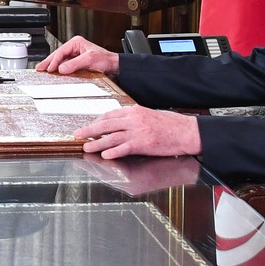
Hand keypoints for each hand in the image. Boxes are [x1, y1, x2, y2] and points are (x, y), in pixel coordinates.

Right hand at [37, 35, 119, 74]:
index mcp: (76, 42)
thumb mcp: (89, 60)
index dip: (54, 61)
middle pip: (58, 55)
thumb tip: (61, 68)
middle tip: (39, 68)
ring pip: (60, 60)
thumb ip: (74, 64)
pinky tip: (54, 72)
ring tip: (44, 70)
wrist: (114, 66)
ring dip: (52, 65)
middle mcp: (75, 47)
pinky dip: (59, 69)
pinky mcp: (77, 62)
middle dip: (48, 62)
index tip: (49, 69)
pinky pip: (65, 65)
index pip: (61, 51)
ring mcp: (75, 55)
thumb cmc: (106, 60)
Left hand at [72, 105, 201, 159]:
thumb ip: (134, 118)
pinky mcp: (143, 143)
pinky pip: (123, 148)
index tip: (88, 125)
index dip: (96, 121)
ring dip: (96, 142)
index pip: (110, 114)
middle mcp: (134, 119)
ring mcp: (137, 131)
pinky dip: (113, 151)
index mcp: (135, 110)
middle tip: (77, 134)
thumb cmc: (171, 124)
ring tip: (86, 147)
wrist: (186, 131)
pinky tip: (105, 154)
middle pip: (105, 124)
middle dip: (89, 129)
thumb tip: (120, 124)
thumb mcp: (149, 115)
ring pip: (111, 136)